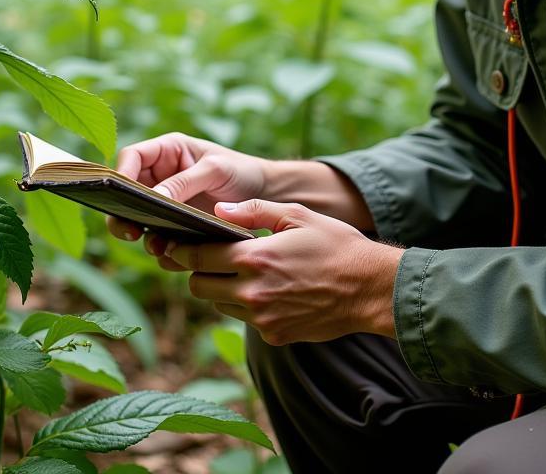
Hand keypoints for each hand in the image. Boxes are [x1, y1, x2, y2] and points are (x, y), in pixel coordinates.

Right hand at [106, 132, 268, 244]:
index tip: (121, 194)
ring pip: (137, 218)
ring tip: (156, 245)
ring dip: (140, 233)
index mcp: (167, 152)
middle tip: (129, 230)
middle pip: (126, 193)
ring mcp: (166, 202)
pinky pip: (157, 237)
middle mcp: (161, 176)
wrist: (264, 195)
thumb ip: (185, 181)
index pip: (131, 157)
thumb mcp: (215, 169)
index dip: (121, 174)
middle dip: (122, 212)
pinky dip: (160, 248)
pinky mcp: (175, 225)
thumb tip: (155, 198)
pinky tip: (171, 255)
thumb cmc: (240, 170)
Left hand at [164, 198, 402, 344]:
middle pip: (199, 287)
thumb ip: (253, 210)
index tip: (176, 244)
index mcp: (254, 258)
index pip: (197, 258)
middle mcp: (252, 293)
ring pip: (219, 305)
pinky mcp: (274, 335)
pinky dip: (249, 306)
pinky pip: (246, 320)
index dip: (182, 250)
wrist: (369, 288)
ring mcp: (262, 318)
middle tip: (212, 258)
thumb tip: (219, 209)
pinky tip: (272, 290)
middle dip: (199, 271)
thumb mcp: (297, 215)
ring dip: (223, 289)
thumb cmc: (335, 244)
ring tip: (246, 272)